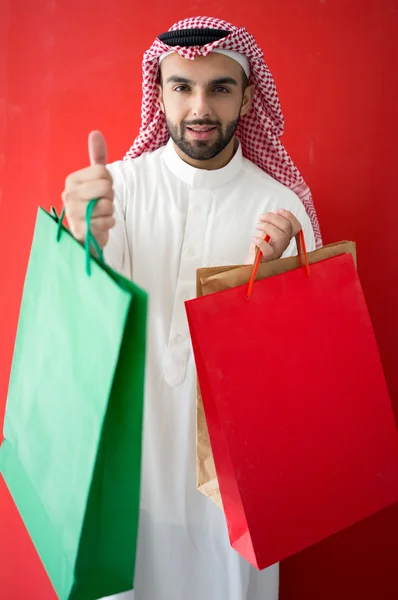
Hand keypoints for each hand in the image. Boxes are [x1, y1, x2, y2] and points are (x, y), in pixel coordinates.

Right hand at [61, 131, 114, 248]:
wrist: (87, 235)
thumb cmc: (92, 206)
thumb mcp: (95, 180)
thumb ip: (97, 158)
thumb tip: (95, 133)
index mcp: (72, 180)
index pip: (103, 172)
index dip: (109, 182)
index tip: (100, 191)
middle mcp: (69, 194)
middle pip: (106, 187)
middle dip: (110, 197)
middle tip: (101, 204)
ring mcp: (73, 213)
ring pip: (107, 205)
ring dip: (109, 212)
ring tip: (98, 215)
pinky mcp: (81, 229)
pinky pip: (107, 221)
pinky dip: (108, 224)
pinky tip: (98, 225)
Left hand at [245, 209, 301, 263]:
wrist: (252, 262)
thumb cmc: (260, 246)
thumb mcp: (267, 231)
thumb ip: (272, 223)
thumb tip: (276, 212)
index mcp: (286, 236)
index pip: (296, 226)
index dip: (289, 216)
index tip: (277, 211)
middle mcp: (285, 244)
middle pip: (287, 227)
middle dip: (273, 218)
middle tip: (261, 217)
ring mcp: (278, 251)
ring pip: (280, 236)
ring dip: (267, 227)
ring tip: (257, 225)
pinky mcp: (269, 258)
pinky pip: (268, 249)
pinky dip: (260, 241)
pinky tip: (254, 238)